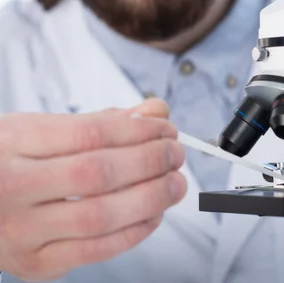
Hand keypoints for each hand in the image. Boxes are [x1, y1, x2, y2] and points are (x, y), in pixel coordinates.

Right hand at [0, 98, 186, 280]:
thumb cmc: (9, 162)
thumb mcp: (40, 130)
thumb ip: (101, 122)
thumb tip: (156, 111)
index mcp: (13, 142)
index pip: (91, 133)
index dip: (140, 130)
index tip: (167, 128)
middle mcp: (11, 186)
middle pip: (98, 173)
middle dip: (152, 161)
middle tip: (176, 154)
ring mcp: (20, 230)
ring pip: (100, 216)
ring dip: (152, 198)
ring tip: (175, 184)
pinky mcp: (34, 263)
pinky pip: (96, 251)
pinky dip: (134, 232)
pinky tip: (153, 214)